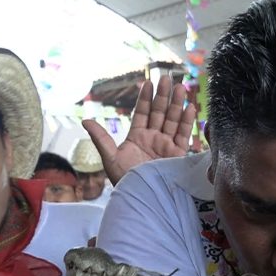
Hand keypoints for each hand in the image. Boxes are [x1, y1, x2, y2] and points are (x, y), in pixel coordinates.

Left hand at [82, 75, 196, 185]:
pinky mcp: (178, 154)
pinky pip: (184, 135)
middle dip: (164, 96)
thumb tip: (85, 120)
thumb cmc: (125, 180)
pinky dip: (187, 122)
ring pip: (173, 120)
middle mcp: (153, 139)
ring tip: (181, 87)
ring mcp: (167, 146)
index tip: (148, 83)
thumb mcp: (109, 158)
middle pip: (160, 113)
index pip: (142, 113)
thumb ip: (101, 138)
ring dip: (177, 104)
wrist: (142, 197)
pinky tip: (189, 108)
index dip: (145, 99)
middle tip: (168, 78)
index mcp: (137, 138)